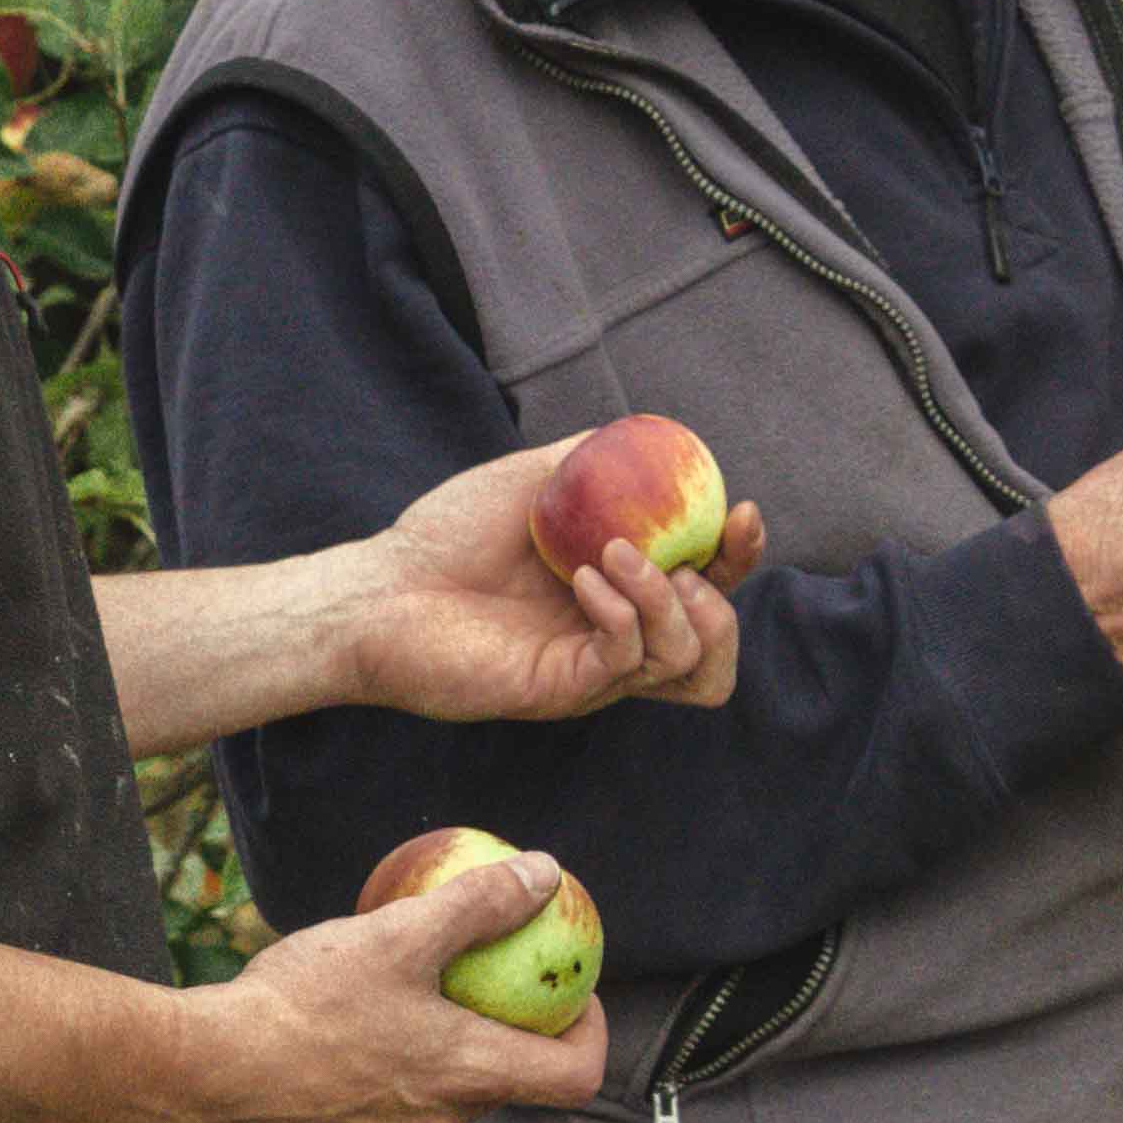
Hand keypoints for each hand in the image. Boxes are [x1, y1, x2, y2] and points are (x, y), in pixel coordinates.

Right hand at [132, 850, 607, 1122]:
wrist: (204, 1072)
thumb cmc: (304, 1003)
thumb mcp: (398, 934)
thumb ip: (478, 904)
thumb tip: (544, 874)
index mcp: (468, 1076)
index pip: (575, 1078)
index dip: (591, 1033)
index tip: (574, 991)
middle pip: (508, 1082)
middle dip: (512, 1031)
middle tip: (493, 975)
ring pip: (445, 1093)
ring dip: (447, 1046)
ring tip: (415, 987)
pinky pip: (389, 1104)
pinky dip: (393, 1065)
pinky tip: (352, 1018)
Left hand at [328, 433, 764, 725]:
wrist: (380, 587)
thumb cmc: (446, 535)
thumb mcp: (534, 479)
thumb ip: (592, 460)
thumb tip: (651, 432)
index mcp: (619, 593)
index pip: (707, 588)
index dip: (739, 557)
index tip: (742, 510)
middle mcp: (615, 639)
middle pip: (714, 644)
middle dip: (723, 598)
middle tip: (686, 561)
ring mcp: (592, 670)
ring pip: (685, 661)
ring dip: (669, 600)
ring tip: (617, 556)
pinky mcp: (562, 690)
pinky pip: (626, 663)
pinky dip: (624, 615)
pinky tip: (586, 580)